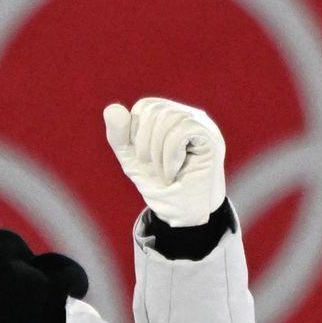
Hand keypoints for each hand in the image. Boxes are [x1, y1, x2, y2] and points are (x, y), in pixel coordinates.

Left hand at [103, 97, 225, 226]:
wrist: (183, 216)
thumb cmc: (161, 187)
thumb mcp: (132, 159)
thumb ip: (119, 135)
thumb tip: (111, 108)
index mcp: (171, 117)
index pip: (147, 106)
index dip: (136, 131)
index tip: (141, 158)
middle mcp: (189, 116)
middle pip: (156, 110)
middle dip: (144, 142)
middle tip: (149, 167)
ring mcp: (203, 125)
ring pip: (169, 118)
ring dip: (157, 152)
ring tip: (163, 174)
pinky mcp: (210, 138)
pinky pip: (182, 130)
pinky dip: (169, 155)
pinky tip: (173, 173)